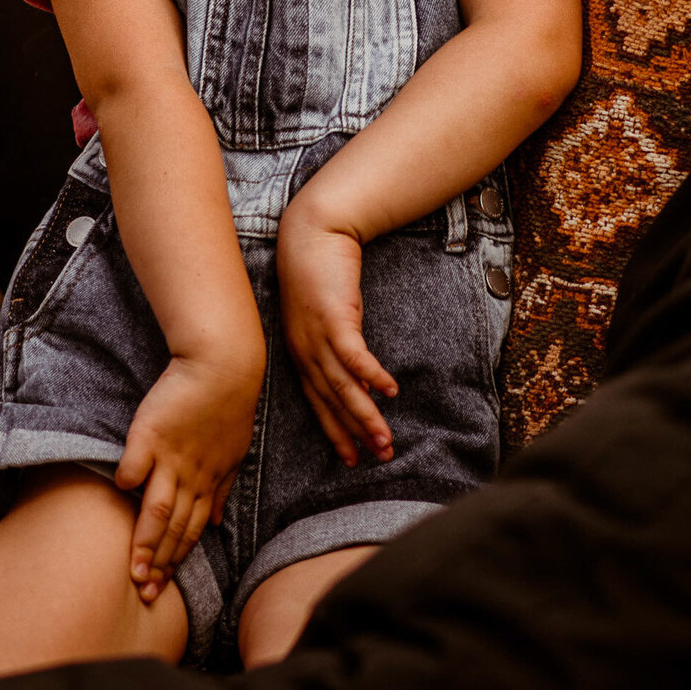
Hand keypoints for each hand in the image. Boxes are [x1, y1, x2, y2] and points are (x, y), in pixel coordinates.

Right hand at [114, 348, 262, 602]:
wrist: (224, 364)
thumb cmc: (229, 406)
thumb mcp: (234, 452)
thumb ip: (222, 489)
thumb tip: (215, 524)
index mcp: (209, 481)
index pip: (191, 531)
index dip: (176, 560)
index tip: (162, 587)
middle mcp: (191, 475)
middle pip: (173, 528)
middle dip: (159, 563)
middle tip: (144, 592)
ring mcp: (171, 455)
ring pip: (158, 507)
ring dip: (146, 540)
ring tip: (133, 568)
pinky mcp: (152, 431)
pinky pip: (136, 461)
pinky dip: (129, 478)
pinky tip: (119, 492)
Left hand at [276, 199, 397, 468]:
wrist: (312, 231)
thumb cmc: (316, 270)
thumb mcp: (319, 313)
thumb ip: (331, 341)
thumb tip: (353, 367)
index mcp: (300, 352)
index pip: (317, 401)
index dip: (335, 430)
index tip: (351, 457)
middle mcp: (304, 350)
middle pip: (331, 401)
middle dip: (354, 433)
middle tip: (379, 458)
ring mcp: (317, 335)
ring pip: (342, 386)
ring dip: (366, 415)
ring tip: (386, 440)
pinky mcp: (334, 316)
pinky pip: (354, 355)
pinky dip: (371, 376)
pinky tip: (390, 391)